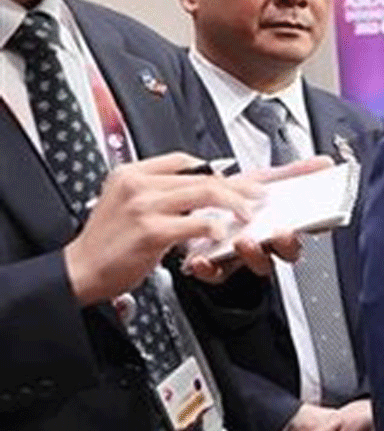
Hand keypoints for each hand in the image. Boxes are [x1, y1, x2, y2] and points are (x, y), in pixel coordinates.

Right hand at [64, 153, 263, 304]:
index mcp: (131, 173)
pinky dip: (215, 227)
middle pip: (202, 175)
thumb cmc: (106, 243)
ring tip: (247, 213)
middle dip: (236, 186)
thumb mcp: (125, 203)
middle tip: (256, 195)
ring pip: (206, 193)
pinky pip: (197, 222)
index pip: (183, 160)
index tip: (235, 180)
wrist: (81, 270)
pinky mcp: (152, 230)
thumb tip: (198, 189)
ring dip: (234, 203)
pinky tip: (221, 233)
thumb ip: (158, 192)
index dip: (215, 169)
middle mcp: (138, 184)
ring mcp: (144, 206)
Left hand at [181, 157, 331, 279]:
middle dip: (286, 243)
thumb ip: (295, 173)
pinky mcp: (218, 265)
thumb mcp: (265, 179)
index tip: (313, 220)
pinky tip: (203, 258)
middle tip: (281, 231)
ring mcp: (245, 255)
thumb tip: (324, 162)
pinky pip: (218, 273)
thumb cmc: (234, 194)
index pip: (309, 229)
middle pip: (287, 251)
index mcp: (284, 223)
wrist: (197, 200)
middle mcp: (268, 242)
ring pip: (258, 263)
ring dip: (253, 255)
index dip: (315, 227)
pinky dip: (210, 268)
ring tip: (243, 241)